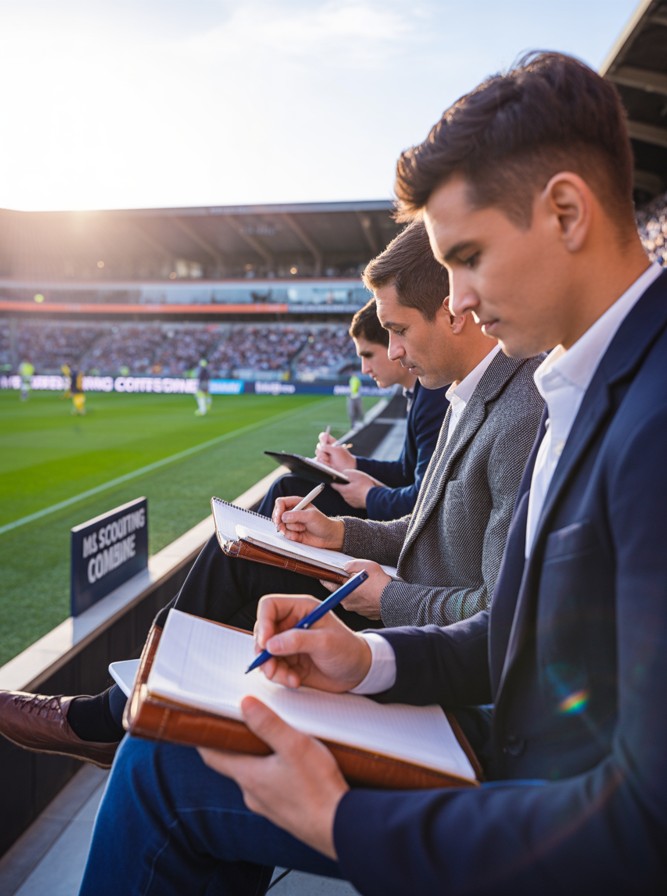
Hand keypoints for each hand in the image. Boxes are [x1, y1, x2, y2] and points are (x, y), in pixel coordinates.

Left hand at [199, 696, 347, 858]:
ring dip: (258, 759)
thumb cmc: (319, 789)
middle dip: (237, 744)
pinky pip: (272, 789)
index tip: (200, 724)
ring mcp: (268, 807)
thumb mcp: (294, 746)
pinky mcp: (285, 813)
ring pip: (255, 777)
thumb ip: (268, 724)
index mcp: (249, 777)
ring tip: (274, 740)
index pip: (213, 756)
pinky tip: (293, 767)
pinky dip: (274, 774)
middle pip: (234, 764)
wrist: (341, 829)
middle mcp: (253, 794)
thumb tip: (244, 705)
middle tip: (244, 722)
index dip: (204, 739)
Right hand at [253, 592, 372, 690]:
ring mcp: (288, 642)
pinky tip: (295, 680)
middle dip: (263, 651)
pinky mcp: (288, 660)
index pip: (269, 606)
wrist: (358, 672)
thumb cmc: (348, 650)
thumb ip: (298, 641)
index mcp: (301, 608)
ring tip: (289, 678)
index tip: (265, 642)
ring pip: (264, 652)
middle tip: (271, 666)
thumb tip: (270, 644)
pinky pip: (272, 667)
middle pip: (262, 631)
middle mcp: (291, 623)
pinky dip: (279, 676)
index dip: (263, 622)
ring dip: (271, 668)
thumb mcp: (325, 642)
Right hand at [272, 496, 344, 549]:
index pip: (280, 502)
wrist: (329, 537)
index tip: (279, 518)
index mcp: (297, 502)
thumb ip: (297, 515)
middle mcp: (292, 512)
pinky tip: (300, 535)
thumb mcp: (311, 516)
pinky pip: (285, 535)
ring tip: (302, 528)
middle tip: (283, 527)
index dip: (278, 510)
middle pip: (277, 514)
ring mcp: (291, 523)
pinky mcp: (292, 532)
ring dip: (291, 529)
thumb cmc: (323, 523)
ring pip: (281, 526)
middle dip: (280, 522)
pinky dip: (292, 536)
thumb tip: (283, 517)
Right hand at [315, 432, 356, 473]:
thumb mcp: (337, 451)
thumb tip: (320, 447)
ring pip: (317, 453)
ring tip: (330, 462)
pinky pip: (317, 460)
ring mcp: (324, 455)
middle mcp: (327, 448)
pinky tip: (328, 465)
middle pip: (318, 445)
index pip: (323, 436)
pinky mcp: (322, 461)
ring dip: (323, 458)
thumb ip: (327, 447)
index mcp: (331, 442)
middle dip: (322, 452)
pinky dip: (322, 463)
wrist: (346, 470)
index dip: (322, 438)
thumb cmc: (344, 459)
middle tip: (329, 456)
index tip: (324, 443)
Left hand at [319, 560, 388, 619]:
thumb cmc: (380, 584)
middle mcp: (348, 604)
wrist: (394, 599)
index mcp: (344, 592)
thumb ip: (352, 565)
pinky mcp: (366, 613)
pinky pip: (362, 604)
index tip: (324, 575)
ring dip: (358, 591)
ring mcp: (357, 610)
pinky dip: (365, 598)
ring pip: (353, 598)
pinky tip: (373, 592)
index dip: (326, 578)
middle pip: (342, 591)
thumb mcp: (365, 566)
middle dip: (347, 584)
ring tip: (368, 584)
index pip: (329, 585)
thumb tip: (346, 567)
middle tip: (356, 577)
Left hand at [331, 469, 382, 508]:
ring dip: (351, 490)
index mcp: (344, 490)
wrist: (375, 498)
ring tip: (357, 486)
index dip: (333, 480)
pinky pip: (354, 499)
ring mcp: (351, 502)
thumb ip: (347, 472)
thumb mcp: (355, 474)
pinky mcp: (357, 505)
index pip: (334, 485)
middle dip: (344, 485)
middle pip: (342, 490)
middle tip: (350, 480)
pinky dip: (356, 495)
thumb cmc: (365, 486)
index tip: (333, 478)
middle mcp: (346, 497)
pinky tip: (361, 492)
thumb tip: (343, 473)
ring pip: (348, 495)